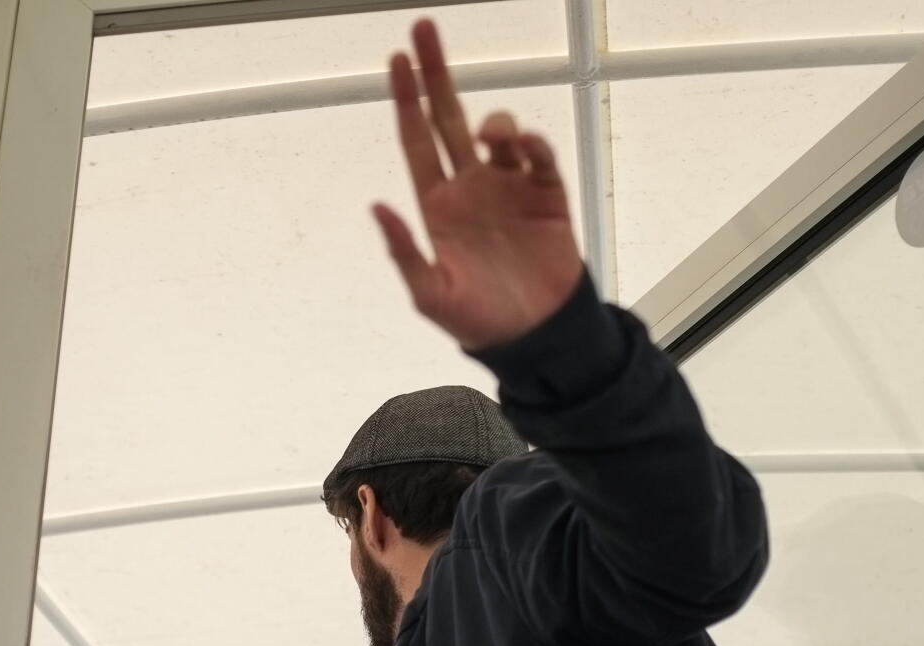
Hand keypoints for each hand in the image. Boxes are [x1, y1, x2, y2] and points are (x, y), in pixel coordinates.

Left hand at [373, 19, 583, 353]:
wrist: (535, 336)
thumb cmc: (478, 321)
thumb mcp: (430, 296)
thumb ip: (403, 253)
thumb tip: (377, 207)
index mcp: (439, 207)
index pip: (417, 143)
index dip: (406, 102)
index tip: (397, 61)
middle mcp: (471, 190)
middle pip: (448, 120)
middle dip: (436, 76)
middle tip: (424, 32)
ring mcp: (510, 190)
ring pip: (498, 135)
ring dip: (493, 123)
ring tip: (491, 135)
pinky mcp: (547, 198)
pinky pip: (539, 159)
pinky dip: (532, 146)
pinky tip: (522, 147)